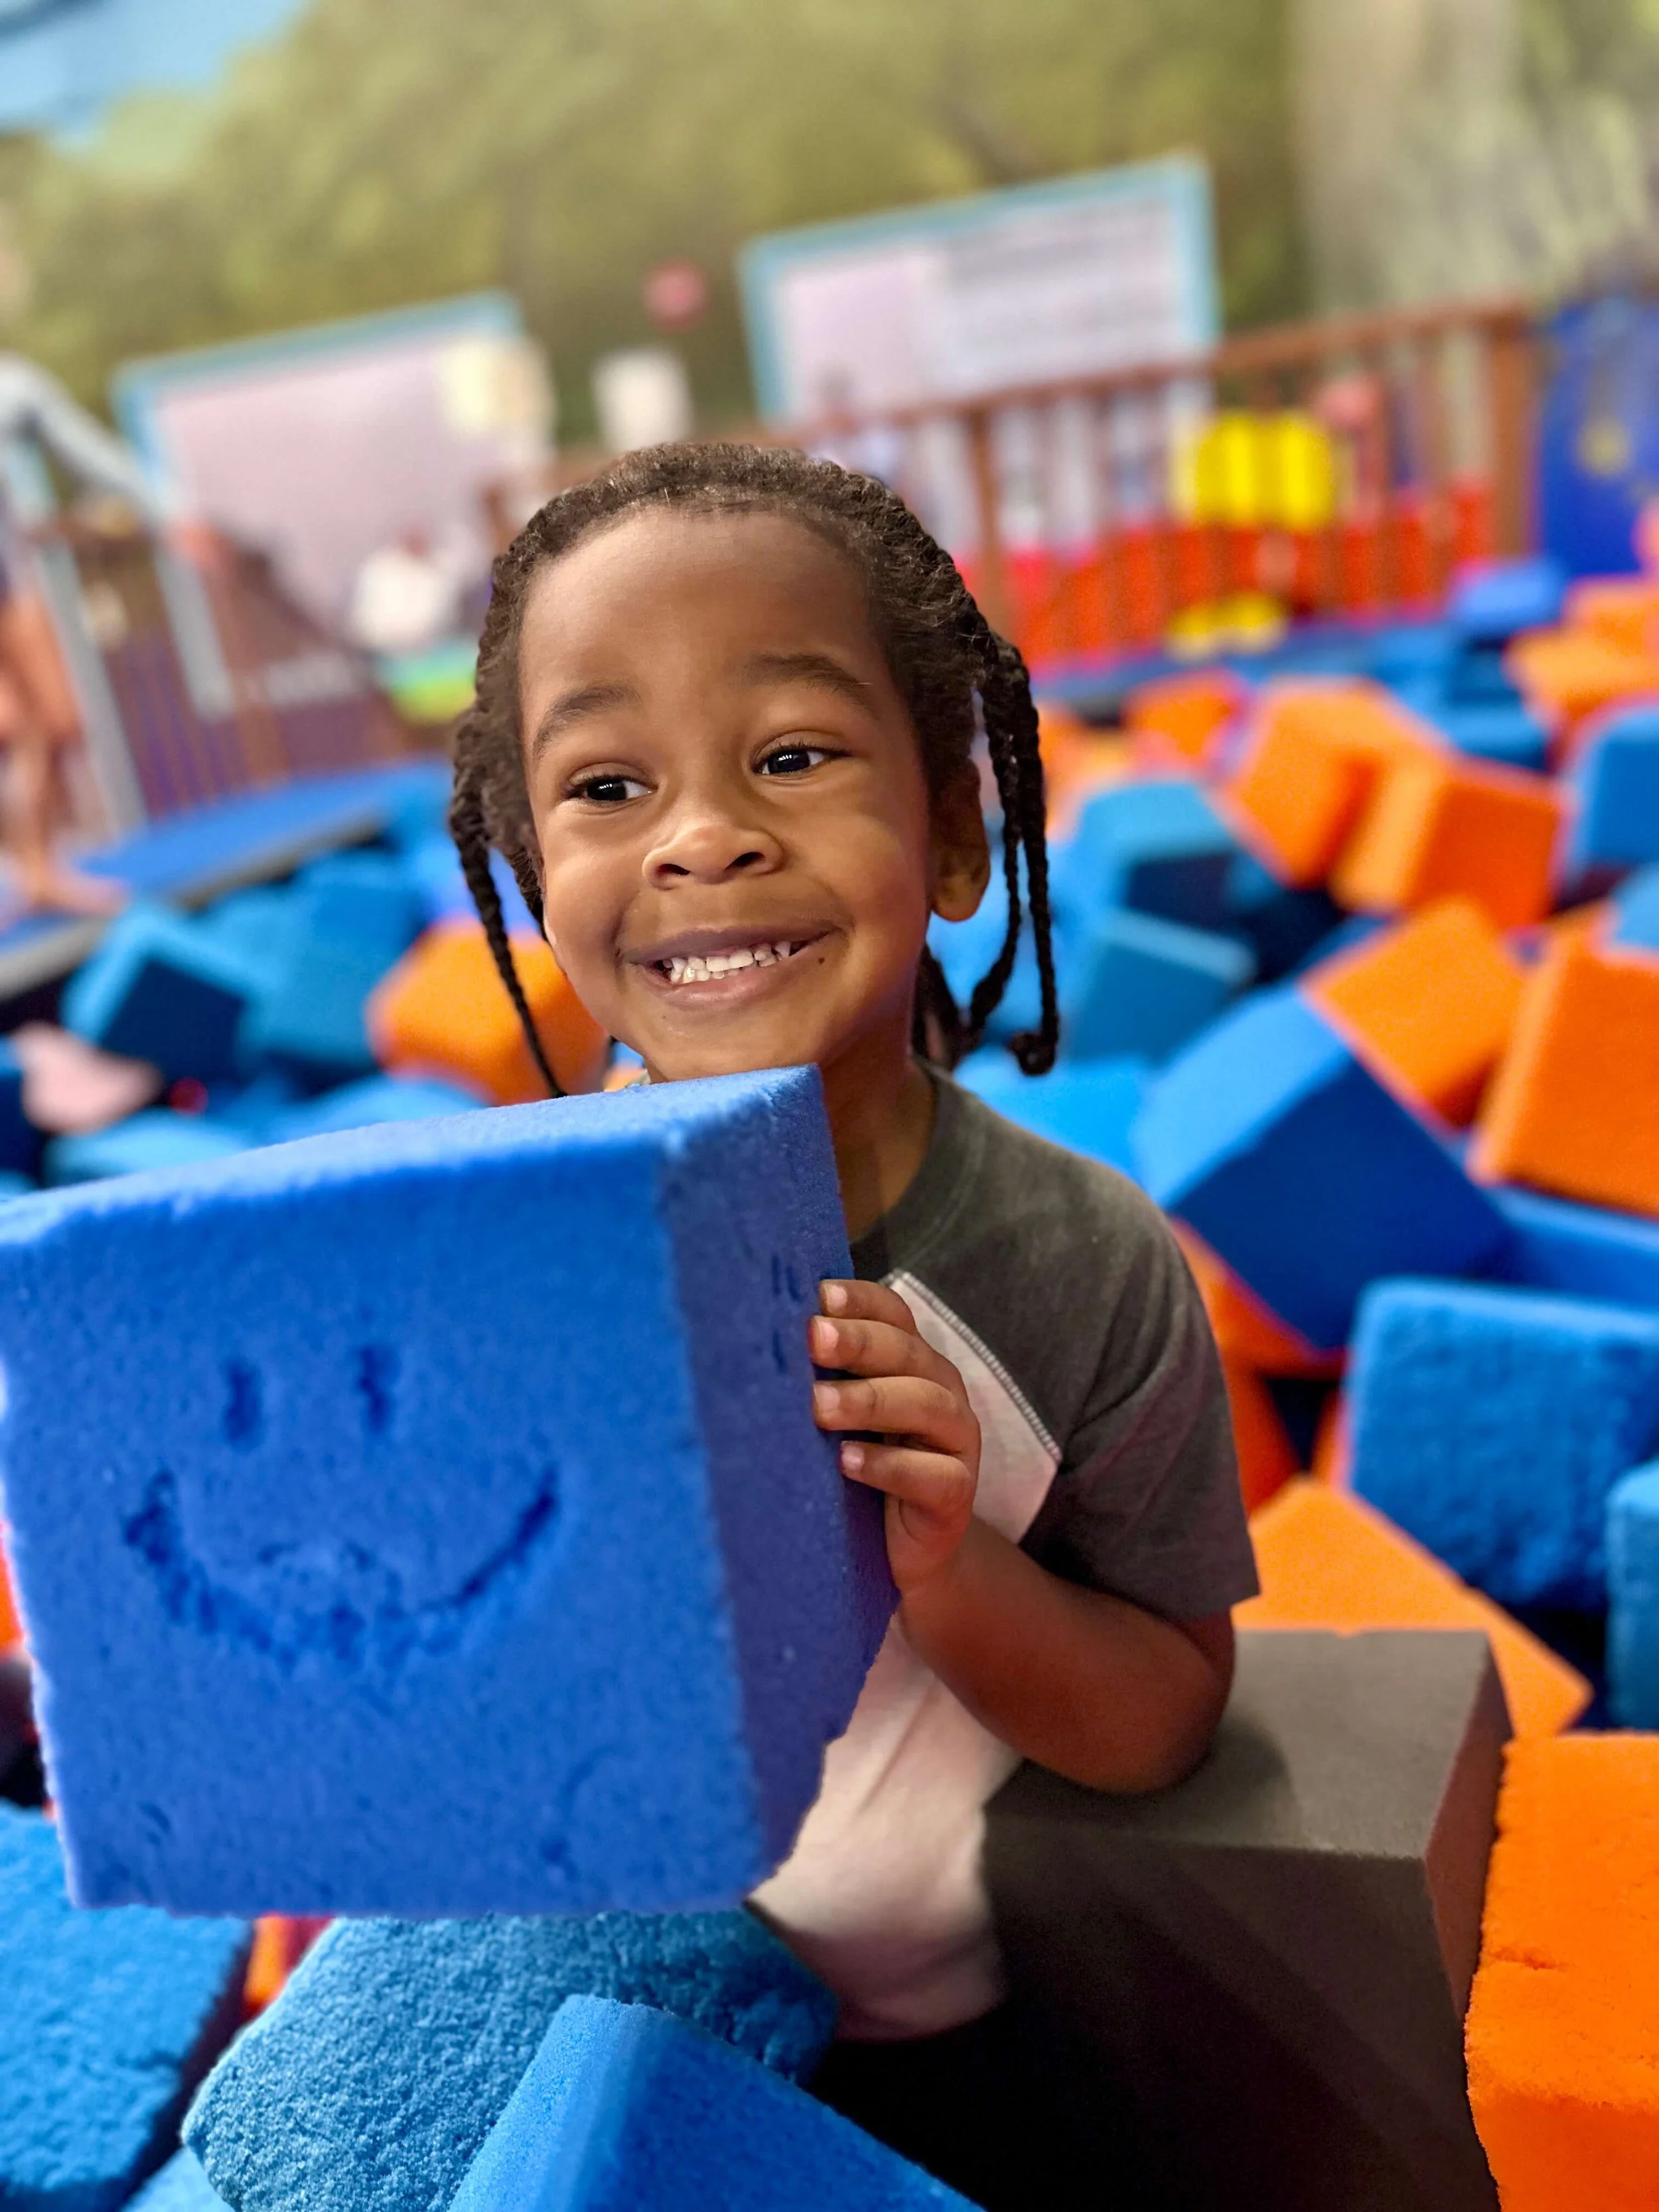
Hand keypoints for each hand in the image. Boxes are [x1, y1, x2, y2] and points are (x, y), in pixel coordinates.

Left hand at [808, 1280, 980, 1593]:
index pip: (895, 1315)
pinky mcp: (956, 1495)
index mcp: (914, 1362)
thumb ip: (819, 1378)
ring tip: (819, 1407)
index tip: (818, 1297)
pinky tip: (848, 1462)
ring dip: (870, 1401)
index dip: (860, 1301)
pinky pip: (934, 1474)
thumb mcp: (838, 1418)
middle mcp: (942, 1391)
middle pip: (907, 1353)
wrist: (898, 1553)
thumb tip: (756, 1337)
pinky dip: (890, 1465)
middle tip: (812, 1340)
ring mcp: (958, 1443)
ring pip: (927, 1405)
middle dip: (858, 1343)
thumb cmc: (859, 1470)